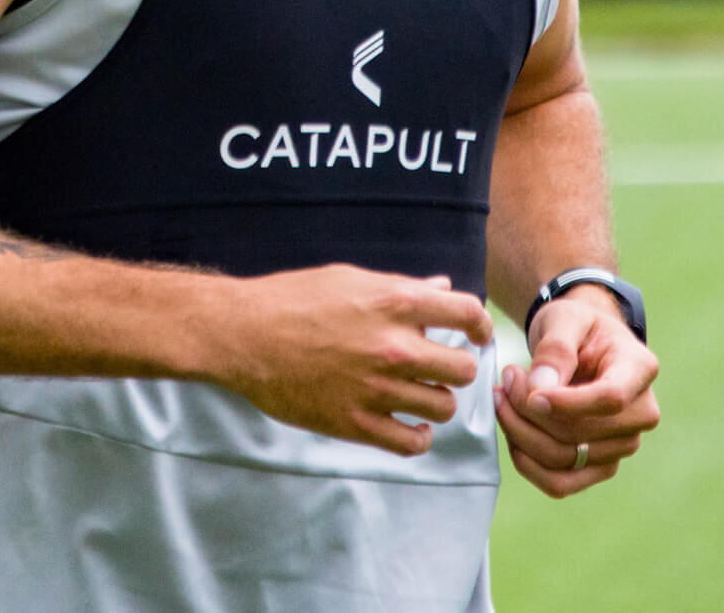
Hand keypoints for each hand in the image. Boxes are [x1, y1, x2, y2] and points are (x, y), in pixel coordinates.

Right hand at [221, 264, 492, 456]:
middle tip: (440, 364)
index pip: (466, 313)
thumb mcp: (351, 279)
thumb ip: (402, 288)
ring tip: (420, 392)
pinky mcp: (354, 424)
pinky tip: (410, 424)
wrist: (244, 334)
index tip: (474, 332)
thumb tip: (442, 289)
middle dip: (457, 365)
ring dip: (437, 399)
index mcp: (393, 302)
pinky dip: (418, 437)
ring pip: (443, 407)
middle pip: (463, 369)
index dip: (479, 323)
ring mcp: (375, 389)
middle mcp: (392, 347)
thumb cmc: (295, 298)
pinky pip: (411, 444)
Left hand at [493, 292, 659, 497]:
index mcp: (639, 369)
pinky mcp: (600, 465)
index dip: (566, 402)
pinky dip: (527, 462)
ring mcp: (622, 445)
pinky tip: (511, 431)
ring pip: (564, 459)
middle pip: (579, 433)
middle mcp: (640, 414)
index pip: (610, 398)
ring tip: (502, 396)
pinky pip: (561, 483)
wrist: (582, 343)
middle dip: (528, 409)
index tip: (529, 391)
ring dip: (521, 433)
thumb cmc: (576, 326)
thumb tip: (541, 390)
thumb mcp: (565, 318)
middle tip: (505, 378)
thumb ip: (555, 349)